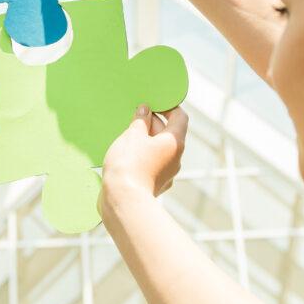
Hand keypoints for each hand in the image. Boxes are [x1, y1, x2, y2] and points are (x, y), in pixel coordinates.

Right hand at [99, 105, 189, 224]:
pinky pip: (153, 164)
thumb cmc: (129, 164)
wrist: (123, 200)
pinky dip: (144, 156)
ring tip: (128, 137)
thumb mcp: (132, 135)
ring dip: (147, 141)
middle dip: (153, 123)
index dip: (168, 107)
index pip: (180, 117)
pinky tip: (128, 156)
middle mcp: (176, 158)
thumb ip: (140, 120)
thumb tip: (145, 110)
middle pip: (169, 133)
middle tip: (135, 118)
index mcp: (175, 142)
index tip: (153, 103)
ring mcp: (168, 174)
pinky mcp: (156, 185)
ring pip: (160, 150)